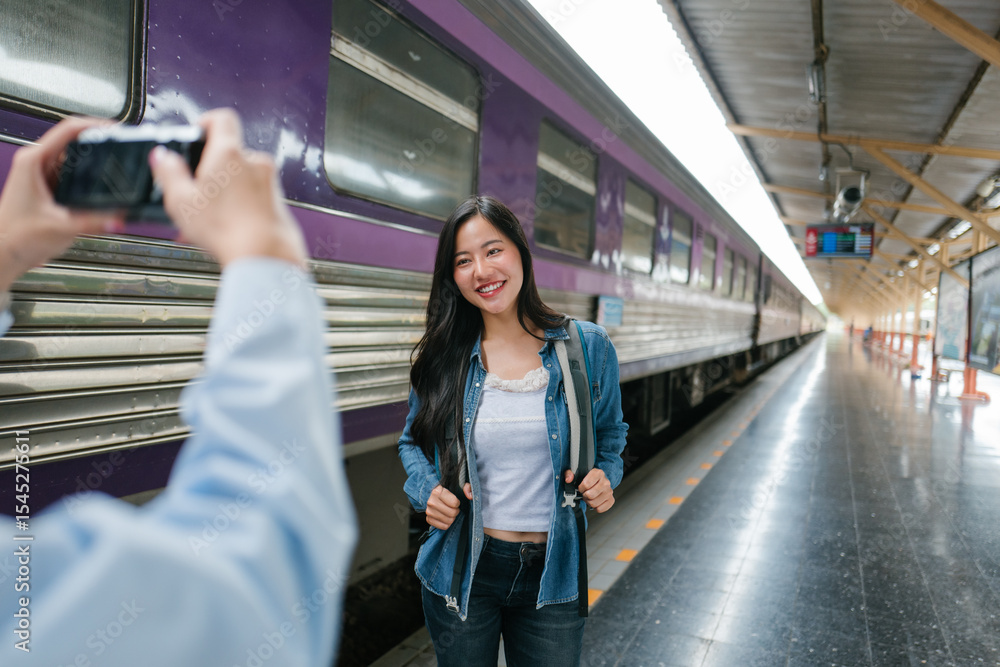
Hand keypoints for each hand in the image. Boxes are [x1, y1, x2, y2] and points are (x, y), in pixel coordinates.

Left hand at [0, 117, 124, 291]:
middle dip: (99, 145)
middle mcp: (35, 164)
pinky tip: (100, 185)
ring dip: (94, 163)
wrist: (2, 255)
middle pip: (74, 142)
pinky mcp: (47, 188)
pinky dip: (88, 178)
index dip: (95, 125)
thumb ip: (96, 222)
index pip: (68, 129)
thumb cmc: (15, 238)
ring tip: (115, 166)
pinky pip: (72, 175)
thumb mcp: (63, 227)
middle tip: (121, 149)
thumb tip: (121, 216)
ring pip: (75, 159)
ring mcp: (41, 175)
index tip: (115, 128)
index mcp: (33, 161)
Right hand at [149, 108, 306, 268]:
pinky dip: (238, 206)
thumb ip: (169, 173)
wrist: (265, 256)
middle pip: (229, 153)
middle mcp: (255, 162)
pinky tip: (224, 228)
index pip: (221, 118)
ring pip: (240, 178)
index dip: (205, 122)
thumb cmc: (227, 230)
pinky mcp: (278, 202)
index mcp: (230, 154)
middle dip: (210, 169)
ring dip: (223, 192)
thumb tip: (161, 157)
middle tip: (194, 190)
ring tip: (206, 218)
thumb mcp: (182, 201)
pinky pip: (253, 196)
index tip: (195, 135)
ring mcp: (270, 182)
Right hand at [425, 483, 471, 529]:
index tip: (455, 501)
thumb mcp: (458, 484)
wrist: (432, 495)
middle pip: (452, 513)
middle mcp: (431, 502)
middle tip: (454, 508)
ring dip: (452, 518)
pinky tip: (446, 517)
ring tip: (450, 512)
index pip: (454, 503)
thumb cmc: (446, 491)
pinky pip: (443, 526)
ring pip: (448, 521)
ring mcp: (429, 511)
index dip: (457, 503)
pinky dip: (447, 523)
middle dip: (456, 511)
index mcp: (437, 491)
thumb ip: (467, 487)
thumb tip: (470, 496)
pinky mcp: (429, 519)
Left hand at [565, 468, 613, 512]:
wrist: (598, 481)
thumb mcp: (577, 473)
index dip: (581, 488)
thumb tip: (568, 479)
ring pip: (594, 503)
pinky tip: (595, 501)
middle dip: (584, 496)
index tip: (581, 487)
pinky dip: (595, 507)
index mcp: (598, 473)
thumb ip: (570, 474)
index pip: (586, 484)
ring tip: (589, 497)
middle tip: (585, 493)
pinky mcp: (611, 500)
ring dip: (589, 502)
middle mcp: (605, 482)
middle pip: (590, 495)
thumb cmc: (588, 478)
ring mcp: (609, 491)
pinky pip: (600, 509)